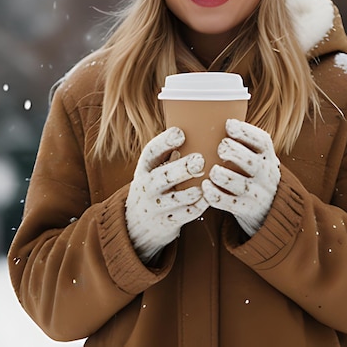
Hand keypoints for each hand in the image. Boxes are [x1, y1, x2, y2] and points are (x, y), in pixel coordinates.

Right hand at [125, 127, 207, 262]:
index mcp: (145, 167)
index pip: (151, 152)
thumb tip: (199, 122)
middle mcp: (148, 186)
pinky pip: (186, 214)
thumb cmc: (155, 185)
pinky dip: (199, 206)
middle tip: (200, 160)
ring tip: (207, 180)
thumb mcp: (153, 167)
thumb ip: (169, 151)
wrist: (137, 224)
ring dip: (194, 189)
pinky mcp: (167, 222)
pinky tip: (209, 196)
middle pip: (163, 176)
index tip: (181, 133)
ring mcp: (156, 206)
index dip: (165, 142)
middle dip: (182, 168)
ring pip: (176, 198)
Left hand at [202, 119, 280, 236]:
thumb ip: (243, 140)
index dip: (245, 131)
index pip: (262, 141)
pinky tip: (205, 186)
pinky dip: (213, 194)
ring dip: (221, 174)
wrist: (272, 208)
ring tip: (213, 170)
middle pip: (250, 161)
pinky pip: (227, 202)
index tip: (228, 125)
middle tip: (220, 148)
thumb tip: (212, 114)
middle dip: (232, 151)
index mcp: (268, 155)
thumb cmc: (254, 172)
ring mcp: (257, 193)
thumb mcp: (258, 155)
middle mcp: (266, 173)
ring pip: (238, 183)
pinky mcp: (245, 209)